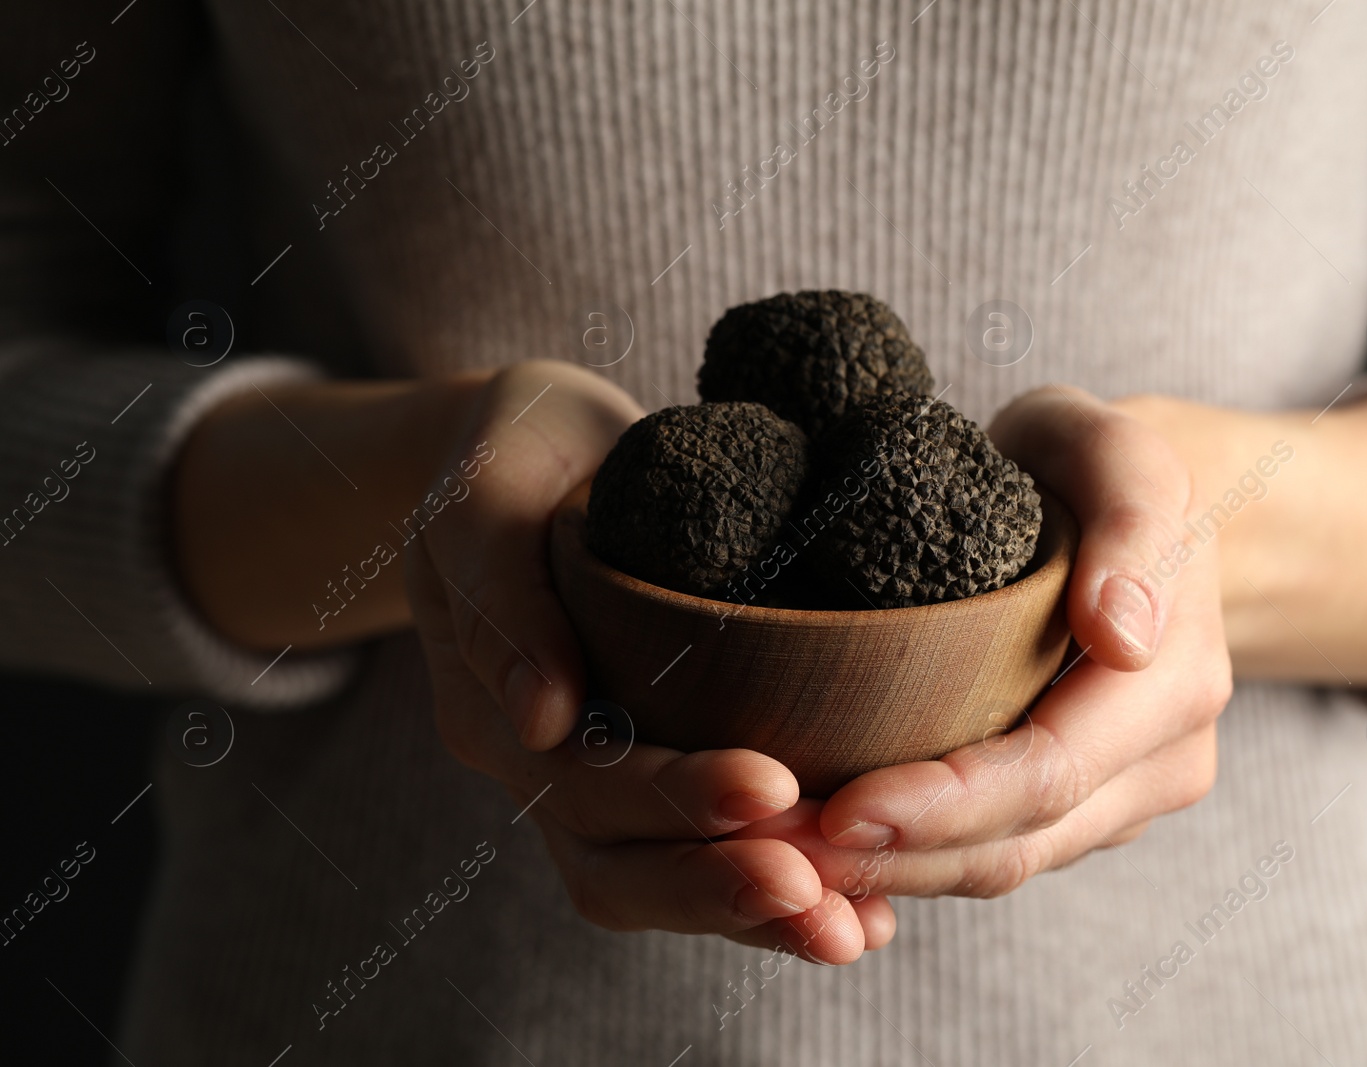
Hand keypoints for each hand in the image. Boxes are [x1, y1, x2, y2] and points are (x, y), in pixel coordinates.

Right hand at [403, 361, 882, 958]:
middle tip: (822, 893)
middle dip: (720, 883)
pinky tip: (861, 913)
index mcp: (490, 704)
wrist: (536, 454)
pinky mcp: (653, 769)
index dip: (670, 796)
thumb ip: (503, 592)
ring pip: (660, 879)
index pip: (576, 779)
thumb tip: (544, 716)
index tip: (772, 786)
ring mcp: (593, 778)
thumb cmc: (515, 452)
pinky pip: (702, 853)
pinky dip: (773, 888)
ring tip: (852, 930)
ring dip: (754, 912)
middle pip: (616, 863)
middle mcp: (539, 762)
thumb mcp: (489, 491)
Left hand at [728, 385, 1231, 933]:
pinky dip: (910, 860)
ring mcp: (1120, 797)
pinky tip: (823, 849)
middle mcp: (1159, 762)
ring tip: (780, 859)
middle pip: (1018, 846)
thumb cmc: (1096, 468)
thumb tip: (1122, 636)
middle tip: (776, 853)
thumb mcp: (1117, 449)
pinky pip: (990, 854)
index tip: (843, 812)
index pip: (1049, 774)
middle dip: (895, 861)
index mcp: (1171, 684)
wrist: (1128, 505)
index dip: (945, 807)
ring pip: (1000, 866)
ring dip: (891, 875)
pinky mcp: (1074, 810)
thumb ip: (1133, 517)